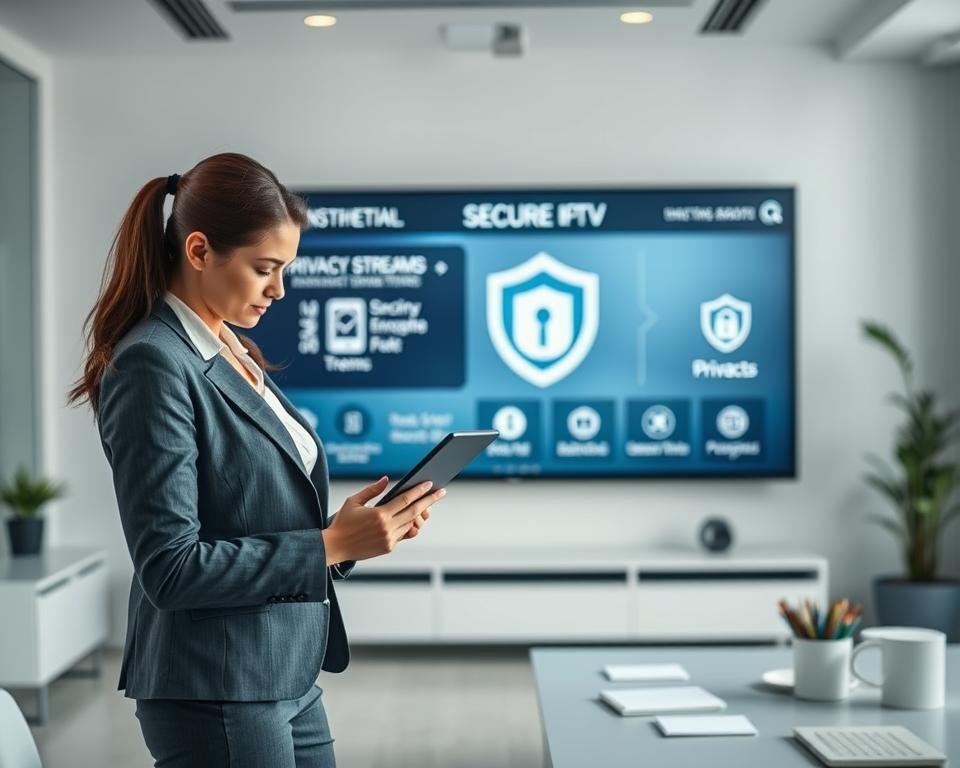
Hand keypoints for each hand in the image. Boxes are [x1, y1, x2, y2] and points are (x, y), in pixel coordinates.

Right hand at [322, 476, 443, 562]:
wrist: (335, 547)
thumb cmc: (343, 523)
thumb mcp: (354, 501)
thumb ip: (372, 490)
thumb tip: (386, 479)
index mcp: (379, 514)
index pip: (405, 499)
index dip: (419, 491)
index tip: (430, 484)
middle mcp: (387, 527)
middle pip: (414, 511)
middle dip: (430, 500)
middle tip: (441, 492)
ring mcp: (389, 539)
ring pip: (411, 523)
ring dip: (421, 514)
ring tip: (428, 504)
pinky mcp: (388, 547)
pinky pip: (404, 534)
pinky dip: (410, 525)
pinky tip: (414, 518)